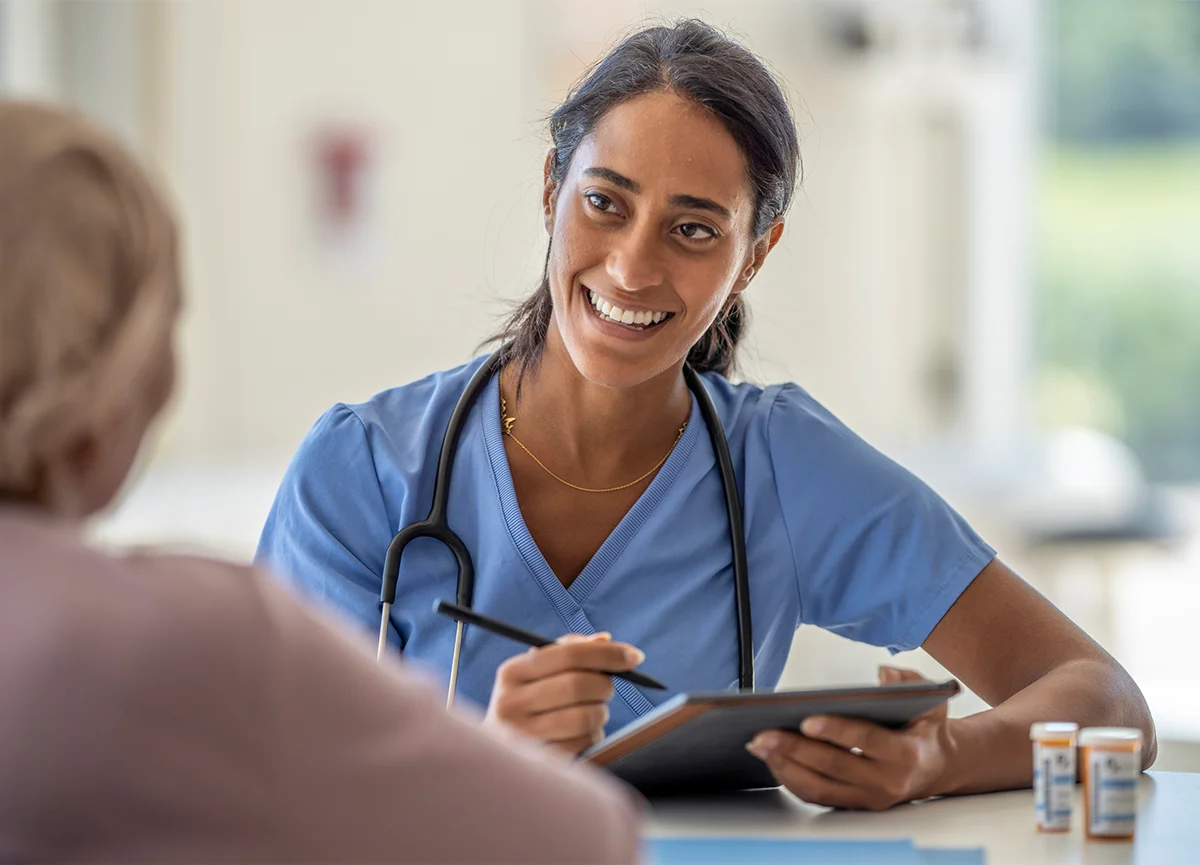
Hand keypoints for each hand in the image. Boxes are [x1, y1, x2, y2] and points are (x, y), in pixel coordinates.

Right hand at [486, 633, 643, 754]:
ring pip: (586, 717)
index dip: (607, 653)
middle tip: (607, 689)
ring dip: (601, 714)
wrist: (496, 759)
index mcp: (511, 673)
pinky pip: (584, 744)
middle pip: (579, 685)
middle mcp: (510, 703)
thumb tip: (605, 639)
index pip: (568, 654)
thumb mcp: (535, 676)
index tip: (635, 657)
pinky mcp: (539, 764)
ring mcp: (522, 737)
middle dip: (605, 685)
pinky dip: (593, 736)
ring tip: (590, 714)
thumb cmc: (527, 707)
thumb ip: (568, 652)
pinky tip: (580, 735)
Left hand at [745, 666, 951, 809]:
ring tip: (758, 745)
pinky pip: (817, 796)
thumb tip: (884, 674)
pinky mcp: (854, 805)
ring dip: (784, 766)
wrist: (937, 767)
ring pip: (819, 786)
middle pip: (833, 766)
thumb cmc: (925, 728)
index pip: (866, 741)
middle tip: (762, 734)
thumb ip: (909, 682)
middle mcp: (886, 782)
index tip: (806, 720)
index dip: (836, 731)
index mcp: (905, 754)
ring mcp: (868, 798)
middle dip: (794, 749)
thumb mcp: (931, 699)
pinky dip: (790, 779)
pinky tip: (772, 759)